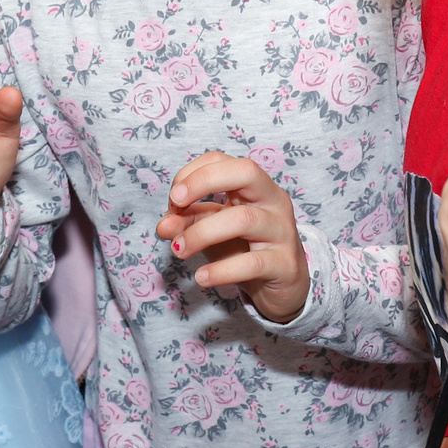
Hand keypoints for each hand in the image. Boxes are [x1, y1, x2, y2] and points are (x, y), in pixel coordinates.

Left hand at [158, 151, 309, 323]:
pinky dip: (221, 270)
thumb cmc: (245, 250)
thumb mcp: (212, 231)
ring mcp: (282, 231)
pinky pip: (252, 263)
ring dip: (201, 233)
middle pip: (246, 172)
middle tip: (175, 204)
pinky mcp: (284, 264)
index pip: (221, 160)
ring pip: (243, 219)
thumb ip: (187, 223)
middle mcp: (273, 201)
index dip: (191, 174)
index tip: (173, 200)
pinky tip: (201, 277)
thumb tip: (163, 225)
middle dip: (204, 182)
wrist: (283, 287)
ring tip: (179, 250)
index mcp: (254, 186)